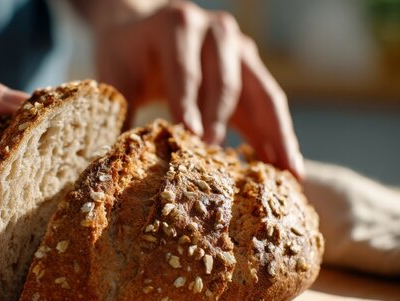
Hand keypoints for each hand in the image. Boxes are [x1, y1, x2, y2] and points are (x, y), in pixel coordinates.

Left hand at [93, 0, 303, 177]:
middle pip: (227, 83)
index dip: (189, 106)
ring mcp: (240, 50)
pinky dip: (279, 137)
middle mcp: (216, 32)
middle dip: (224, 126)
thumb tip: (111, 162)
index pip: (185, 71)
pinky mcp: (252, 72)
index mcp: (177, 25)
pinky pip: (270, 105)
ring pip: (264, 95)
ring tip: (288, 176)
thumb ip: (116, 112)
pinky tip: (288, 170)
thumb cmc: (128, 55)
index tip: (192, 137)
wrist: (144, 31)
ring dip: (276, 136)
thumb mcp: (114, 75)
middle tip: (220, 167)